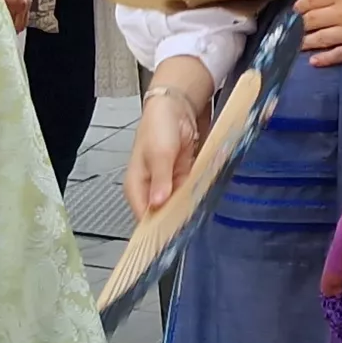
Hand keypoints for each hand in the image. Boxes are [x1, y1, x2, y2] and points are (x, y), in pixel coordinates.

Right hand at [124, 79, 205, 216]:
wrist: (175, 107)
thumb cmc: (158, 127)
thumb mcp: (159, 154)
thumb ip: (160, 180)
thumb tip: (158, 204)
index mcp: (136, 186)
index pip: (143, 217)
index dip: (157, 229)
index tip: (173, 235)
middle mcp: (151, 189)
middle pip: (162, 215)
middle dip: (176, 220)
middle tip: (190, 224)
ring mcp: (168, 184)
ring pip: (178, 206)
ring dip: (189, 208)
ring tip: (199, 211)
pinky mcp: (183, 178)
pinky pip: (190, 194)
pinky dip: (196, 196)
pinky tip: (204, 199)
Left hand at [299, 0, 341, 67]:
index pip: (313, 0)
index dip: (301, 5)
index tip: (296, 9)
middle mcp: (341, 12)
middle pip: (312, 21)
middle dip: (300, 24)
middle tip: (293, 28)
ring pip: (320, 39)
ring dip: (306, 42)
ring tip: (296, 45)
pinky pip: (338, 55)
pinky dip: (324, 59)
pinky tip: (314, 61)